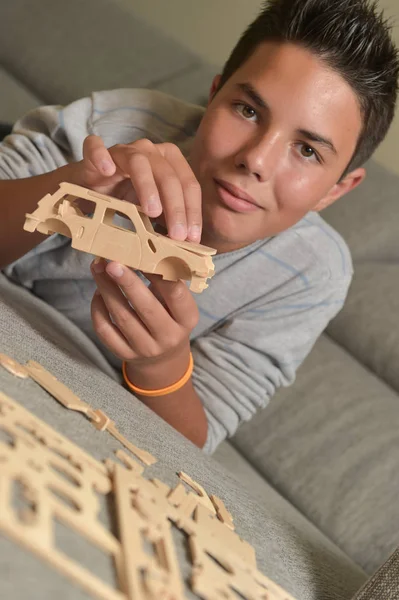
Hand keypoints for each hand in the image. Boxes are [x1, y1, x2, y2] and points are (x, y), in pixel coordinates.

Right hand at [72, 135, 201, 241]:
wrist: (91, 189)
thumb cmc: (126, 198)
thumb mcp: (152, 212)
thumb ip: (168, 221)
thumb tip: (186, 242)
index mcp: (170, 161)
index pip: (188, 185)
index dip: (192, 212)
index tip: (192, 238)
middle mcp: (150, 151)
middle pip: (169, 176)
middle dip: (175, 207)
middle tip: (177, 235)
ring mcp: (123, 150)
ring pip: (139, 162)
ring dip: (147, 187)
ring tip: (152, 212)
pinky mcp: (96, 152)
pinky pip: (97, 148)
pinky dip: (102, 157)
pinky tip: (107, 171)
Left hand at [90, 257, 198, 385]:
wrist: (164, 357)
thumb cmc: (171, 317)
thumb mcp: (179, 303)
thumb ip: (168, 279)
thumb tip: (150, 243)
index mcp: (187, 319)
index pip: (175, 294)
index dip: (158, 274)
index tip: (143, 254)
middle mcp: (168, 336)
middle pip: (146, 307)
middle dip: (127, 282)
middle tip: (111, 262)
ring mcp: (145, 348)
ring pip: (122, 317)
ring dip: (107, 289)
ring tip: (97, 268)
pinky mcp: (124, 354)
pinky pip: (105, 330)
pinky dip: (98, 309)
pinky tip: (98, 292)